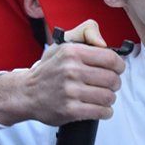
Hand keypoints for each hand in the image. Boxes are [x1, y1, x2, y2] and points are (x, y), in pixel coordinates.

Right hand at [0, 20, 124, 125]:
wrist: (26, 93)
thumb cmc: (50, 69)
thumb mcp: (64, 43)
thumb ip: (86, 32)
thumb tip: (104, 44)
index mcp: (72, 52)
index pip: (110, 58)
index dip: (119, 65)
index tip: (117, 69)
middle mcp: (71, 71)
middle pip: (112, 79)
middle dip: (115, 83)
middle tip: (109, 85)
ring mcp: (70, 92)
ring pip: (108, 97)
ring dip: (110, 98)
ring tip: (103, 96)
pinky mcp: (70, 110)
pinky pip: (101, 112)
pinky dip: (105, 112)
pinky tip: (100, 108)